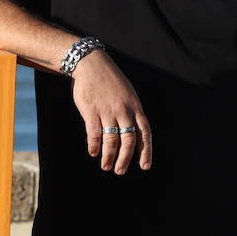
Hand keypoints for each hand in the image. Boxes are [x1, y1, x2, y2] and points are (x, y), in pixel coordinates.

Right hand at [70, 50, 152, 174]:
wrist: (90, 64)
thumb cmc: (109, 80)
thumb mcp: (127, 94)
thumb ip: (131, 112)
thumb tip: (134, 131)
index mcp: (135, 107)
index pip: (145, 133)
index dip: (146, 151)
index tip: (144, 166)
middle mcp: (123, 111)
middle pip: (129, 140)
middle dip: (125, 158)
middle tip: (120, 171)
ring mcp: (107, 111)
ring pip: (111, 139)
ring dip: (109, 156)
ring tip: (106, 166)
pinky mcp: (91, 110)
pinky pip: (94, 133)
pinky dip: (94, 145)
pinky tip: (92, 152)